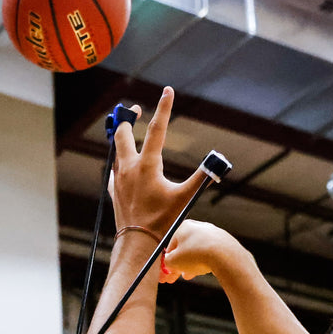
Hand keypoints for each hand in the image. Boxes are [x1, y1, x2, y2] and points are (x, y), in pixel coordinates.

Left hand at [109, 87, 206, 237]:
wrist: (137, 243)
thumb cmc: (162, 222)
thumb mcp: (185, 198)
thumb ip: (202, 177)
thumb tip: (219, 163)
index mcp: (147, 165)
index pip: (157, 129)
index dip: (164, 107)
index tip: (167, 90)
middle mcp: (129, 168)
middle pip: (123, 133)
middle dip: (129, 117)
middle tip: (137, 109)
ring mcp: (119, 179)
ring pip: (115, 149)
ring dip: (122, 137)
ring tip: (130, 130)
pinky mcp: (114, 191)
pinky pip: (113, 169)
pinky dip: (118, 160)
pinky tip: (123, 162)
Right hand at [162, 219, 251, 283]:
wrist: (224, 255)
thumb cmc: (195, 256)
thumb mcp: (173, 261)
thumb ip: (167, 262)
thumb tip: (168, 263)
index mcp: (183, 227)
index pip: (170, 247)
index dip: (165, 264)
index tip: (163, 276)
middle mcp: (198, 227)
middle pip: (183, 249)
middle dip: (177, 266)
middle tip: (172, 280)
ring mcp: (212, 233)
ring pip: (196, 252)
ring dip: (190, 265)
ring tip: (188, 276)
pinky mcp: (223, 242)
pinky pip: (209, 253)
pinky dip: (204, 262)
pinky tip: (204, 270)